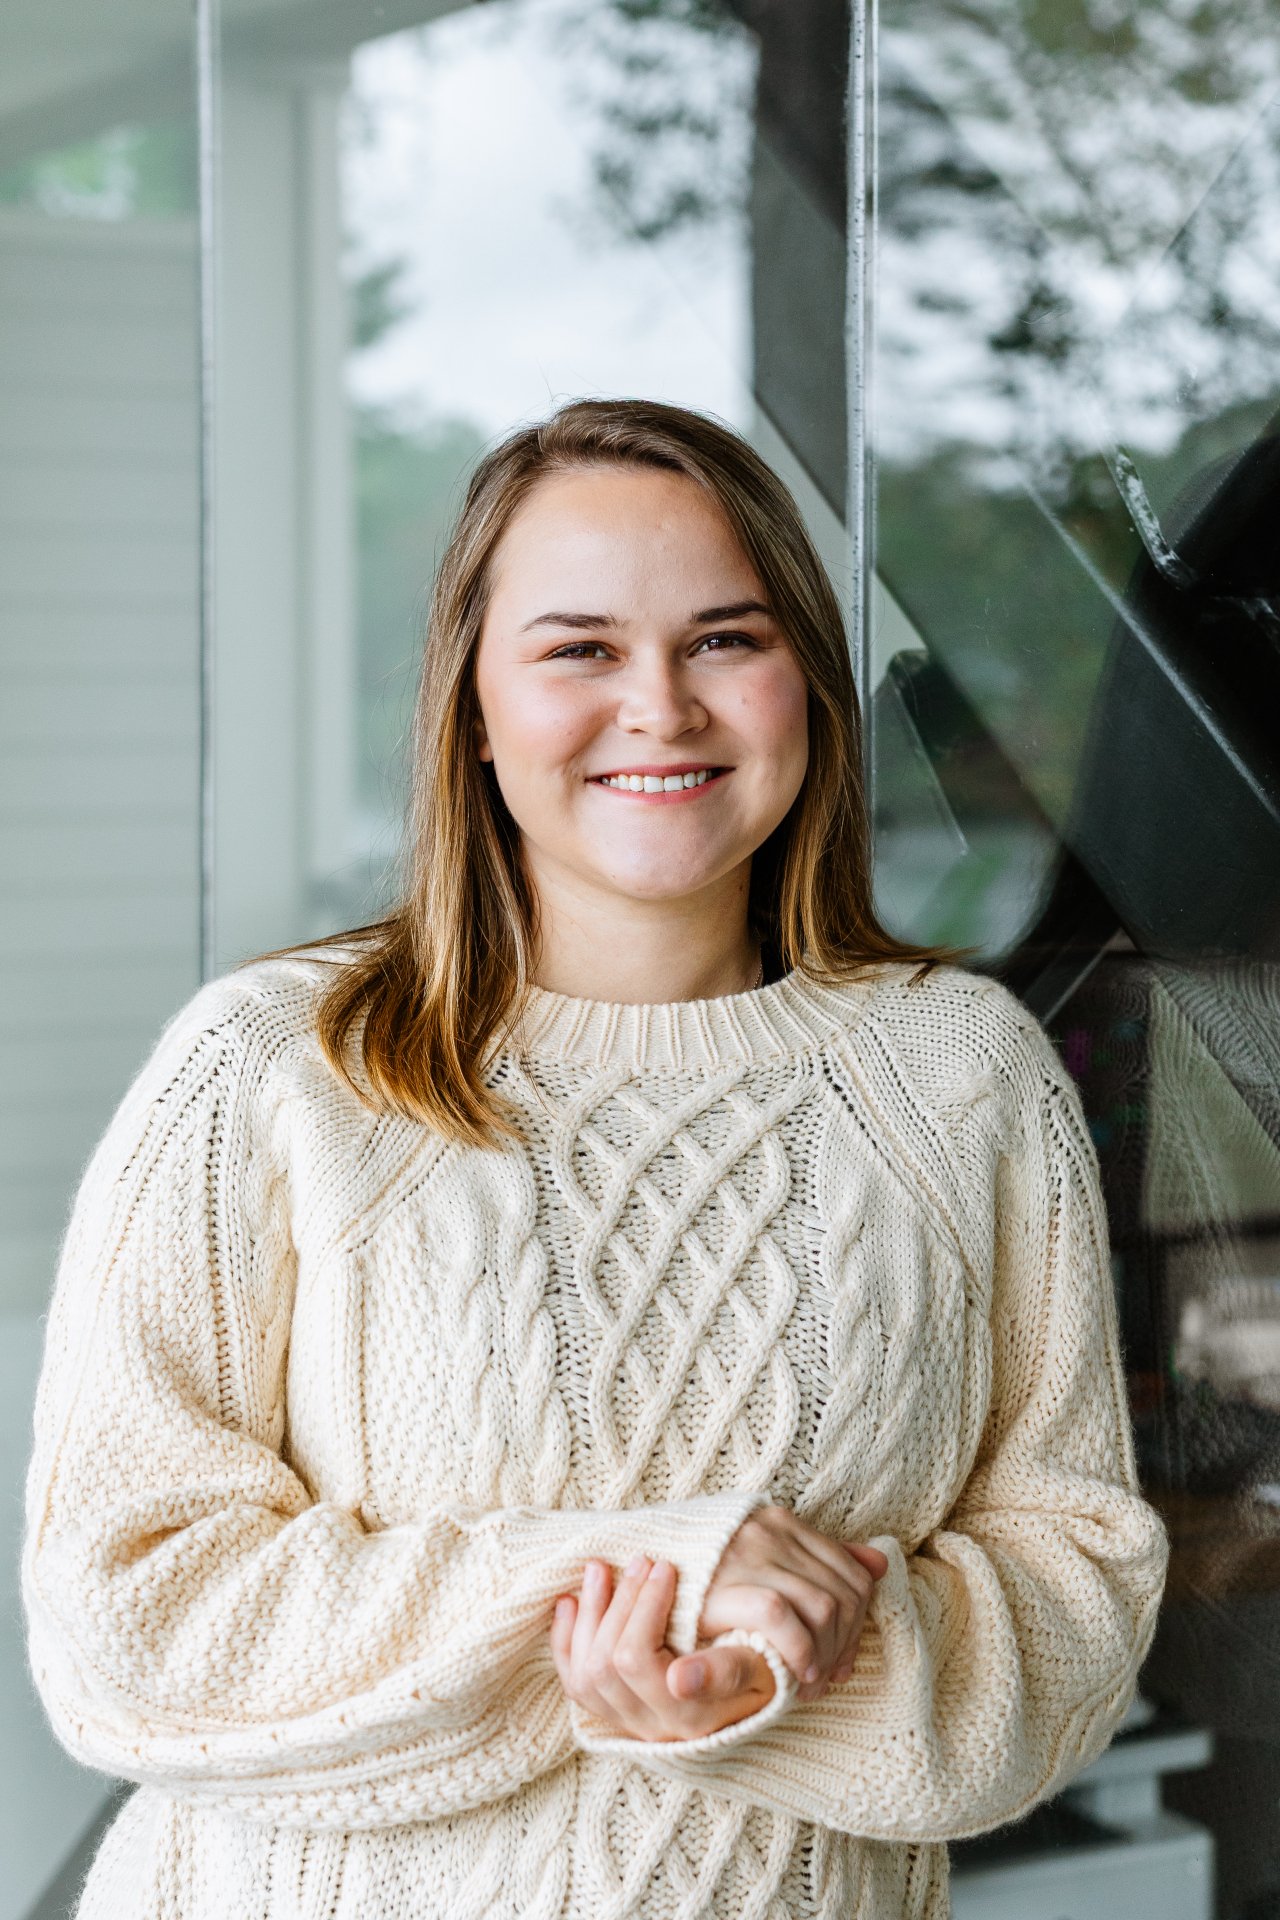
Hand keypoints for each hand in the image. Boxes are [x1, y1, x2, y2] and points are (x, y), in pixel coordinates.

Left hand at [550, 1555, 775, 1741]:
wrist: (757, 1701)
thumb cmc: (765, 1674)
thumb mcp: (761, 1670)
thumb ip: (727, 1670)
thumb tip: (679, 1678)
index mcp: (685, 1717)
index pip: (636, 1659)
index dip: (644, 1605)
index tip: (665, 1566)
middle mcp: (650, 1728)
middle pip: (605, 1663)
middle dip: (619, 1601)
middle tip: (641, 1560)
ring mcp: (627, 1723)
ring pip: (584, 1672)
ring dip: (589, 1613)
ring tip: (601, 1568)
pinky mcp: (613, 1713)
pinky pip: (573, 1682)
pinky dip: (565, 1639)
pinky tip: (568, 1603)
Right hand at [697, 1506, 889, 1701]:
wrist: (638, 1568)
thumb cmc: (705, 1576)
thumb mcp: (765, 1562)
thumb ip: (821, 1560)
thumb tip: (879, 1564)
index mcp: (783, 1521)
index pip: (851, 1572)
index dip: (858, 1622)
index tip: (843, 1657)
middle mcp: (770, 1531)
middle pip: (843, 1593)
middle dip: (846, 1643)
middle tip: (829, 1678)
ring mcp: (748, 1553)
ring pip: (822, 1605)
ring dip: (827, 1653)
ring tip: (812, 1683)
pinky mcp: (725, 1581)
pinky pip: (781, 1614)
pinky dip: (798, 1648)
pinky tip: (797, 1673)